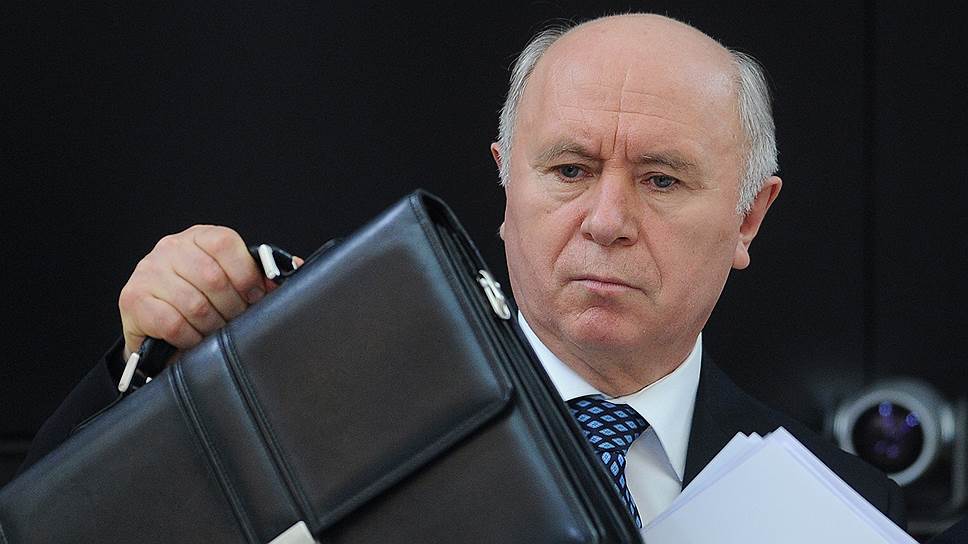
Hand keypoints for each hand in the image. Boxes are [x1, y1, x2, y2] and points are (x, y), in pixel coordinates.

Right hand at [118, 225, 279, 360]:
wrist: (158, 327)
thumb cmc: (202, 300)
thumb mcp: (231, 281)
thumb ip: (259, 274)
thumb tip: (295, 269)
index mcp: (199, 236)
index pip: (225, 243)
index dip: (246, 275)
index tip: (256, 298)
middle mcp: (170, 248)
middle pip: (212, 277)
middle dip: (232, 308)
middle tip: (236, 322)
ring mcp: (148, 271)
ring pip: (194, 304)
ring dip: (212, 326)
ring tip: (217, 334)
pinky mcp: (133, 299)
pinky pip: (172, 323)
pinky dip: (191, 337)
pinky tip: (195, 340)